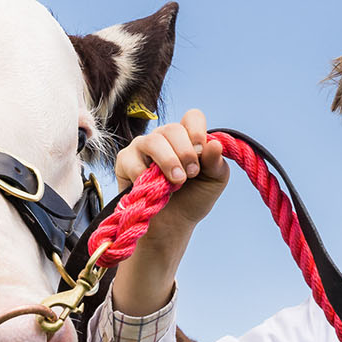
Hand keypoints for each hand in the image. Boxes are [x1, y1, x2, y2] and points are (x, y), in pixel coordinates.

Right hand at [113, 109, 228, 229]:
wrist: (172, 225)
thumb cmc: (192, 199)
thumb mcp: (213, 182)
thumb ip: (216, 163)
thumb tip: (215, 144)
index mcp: (187, 137)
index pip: (192, 117)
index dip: (197, 131)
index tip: (201, 152)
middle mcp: (164, 137)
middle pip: (173, 129)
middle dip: (185, 152)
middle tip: (190, 175)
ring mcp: (142, 146)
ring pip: (153, 141)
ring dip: (168, 161)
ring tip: (176, 182)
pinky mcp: (124, 161)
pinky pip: (132, 161)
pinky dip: (145, 177)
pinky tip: (153, 189)